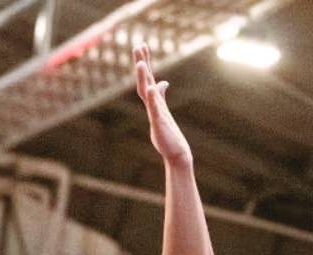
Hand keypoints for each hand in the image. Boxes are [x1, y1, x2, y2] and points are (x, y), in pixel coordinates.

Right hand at [133, 43, 190, 163]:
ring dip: (143, 77)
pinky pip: (155, 107)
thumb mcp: (163, 110)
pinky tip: (152, 87)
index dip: (145, 62)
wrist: (174, 151)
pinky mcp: (159, 121)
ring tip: (140, 63)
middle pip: (145, 80)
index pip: (148, 77)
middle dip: (141, 63)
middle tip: (138, 46)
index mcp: (154, 100)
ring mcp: (155, 112)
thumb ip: (160, 96)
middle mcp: (153, 103)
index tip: (142, 45)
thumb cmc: (168, 134)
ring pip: (146, 90)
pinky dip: (153, 97)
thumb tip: (163, 82)